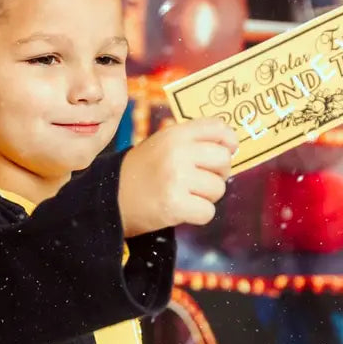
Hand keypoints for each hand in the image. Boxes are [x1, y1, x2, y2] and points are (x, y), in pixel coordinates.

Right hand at [119, 118, 237, 235]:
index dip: (229, 142)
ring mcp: (176, 179)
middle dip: (218, 174)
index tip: (228, 151)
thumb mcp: (162, 144)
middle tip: (200, 180)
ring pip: (218, 189)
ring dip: (206, 197)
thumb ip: (192, 140)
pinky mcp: (175, 205)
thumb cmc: (143, 171)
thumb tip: (230, 148)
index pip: (218, 128)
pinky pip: (208, 212)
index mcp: (175, 134)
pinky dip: (198, 215)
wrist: (111, 198)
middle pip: (224, 160)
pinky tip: (182, 209)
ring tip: (186, 195)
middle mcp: (177, 153)